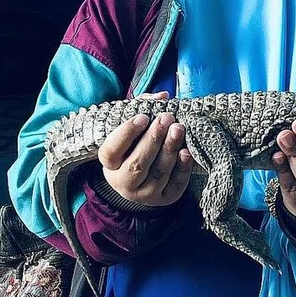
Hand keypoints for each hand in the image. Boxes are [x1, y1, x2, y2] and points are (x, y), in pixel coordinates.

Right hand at [97, 91, 193, 206]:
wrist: (142, 177)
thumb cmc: (135, 145)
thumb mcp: (132, 127)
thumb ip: (143, 107)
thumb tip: (162, 96)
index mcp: (109, 164)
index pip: (112, 150)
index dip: (126, 133)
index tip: (143, 116)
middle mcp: (123, 183)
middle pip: (137, 163)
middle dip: (154, 139)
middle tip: (167, 118)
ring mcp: (144, 194)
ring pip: (157, 174)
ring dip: (170, 150)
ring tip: (179, 129)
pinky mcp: (163, 200)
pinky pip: (174, 186)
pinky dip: (182, 169)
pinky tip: (186, 151)